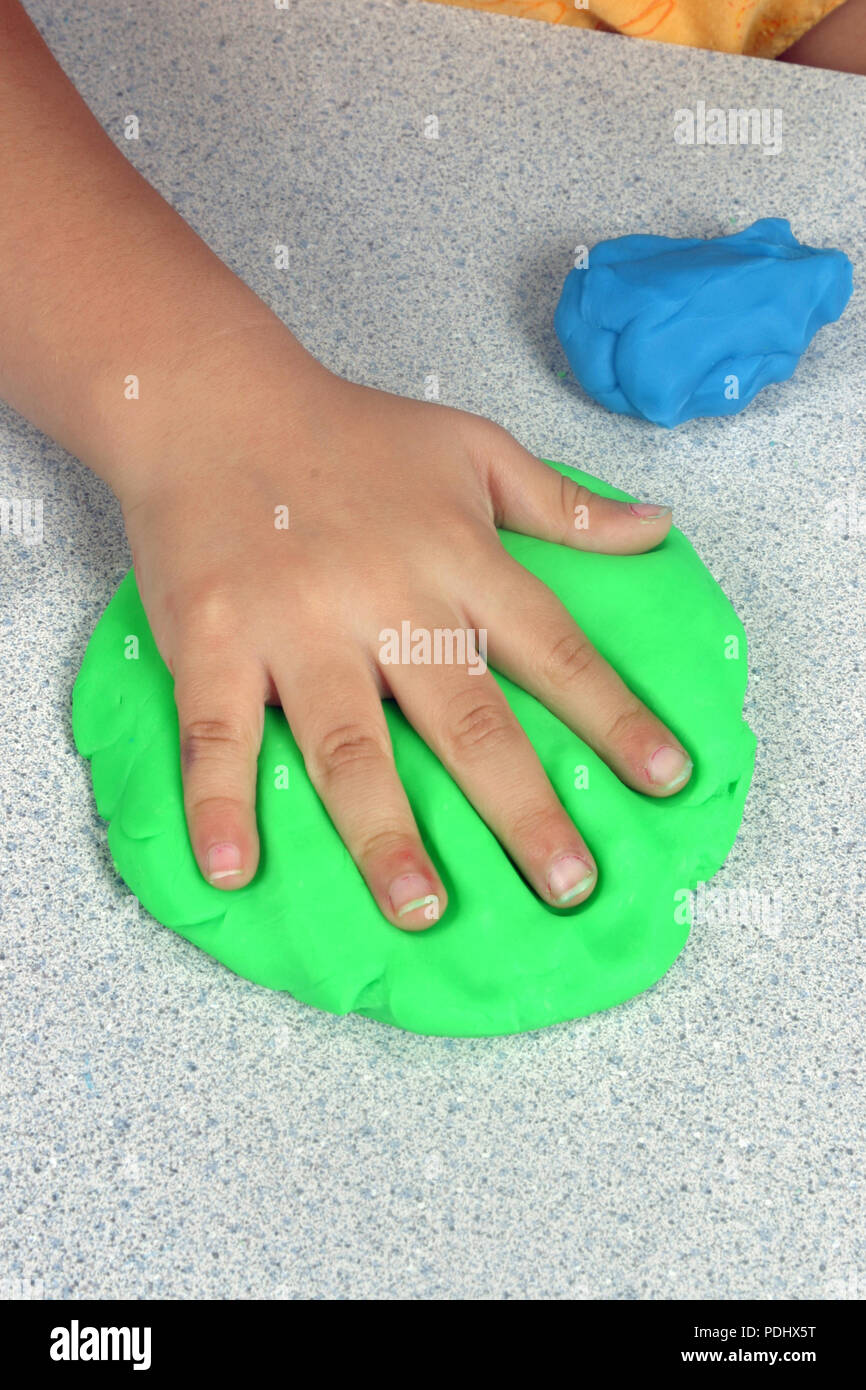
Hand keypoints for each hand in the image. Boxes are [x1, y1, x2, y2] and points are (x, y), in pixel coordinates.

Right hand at [120, 359, 691, 929]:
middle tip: (567, 885)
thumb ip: (562, 504)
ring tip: (420, 910)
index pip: (554, 648)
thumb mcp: (472, 448)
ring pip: (350, 745)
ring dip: (384, 834)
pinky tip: (232, 868)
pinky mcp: (217, 642)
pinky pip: (218, 734)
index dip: (615, 717)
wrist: (212, 400)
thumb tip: (657, 528)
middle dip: (523, 808)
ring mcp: (299, 626)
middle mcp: (388, 601)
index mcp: (459, 560)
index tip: (667, 779)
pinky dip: (219, 801)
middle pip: (468, 720)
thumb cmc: (349, 431)